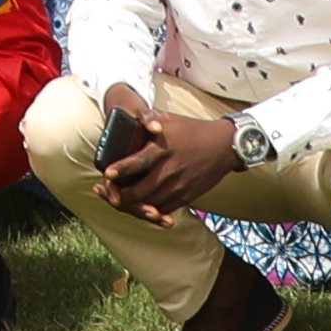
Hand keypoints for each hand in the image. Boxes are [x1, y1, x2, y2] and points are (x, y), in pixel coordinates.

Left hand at [96, 95, 239, 216]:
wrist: (224, 147)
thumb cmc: (192, 131)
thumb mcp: (168, 121)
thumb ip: (146, 125)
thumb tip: (125, 126)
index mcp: (163, 149)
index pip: (138, 162)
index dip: (121, 169)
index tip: (107, 174)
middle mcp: (170, 171)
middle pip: (140, 191)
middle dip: (119, 195)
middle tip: (106, 191)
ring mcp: (179, 187)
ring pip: (150, 204)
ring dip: (132, 205)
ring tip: (117, 200)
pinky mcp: (186, 197)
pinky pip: (163, 209)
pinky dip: (149, 209)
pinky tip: (139, 204)